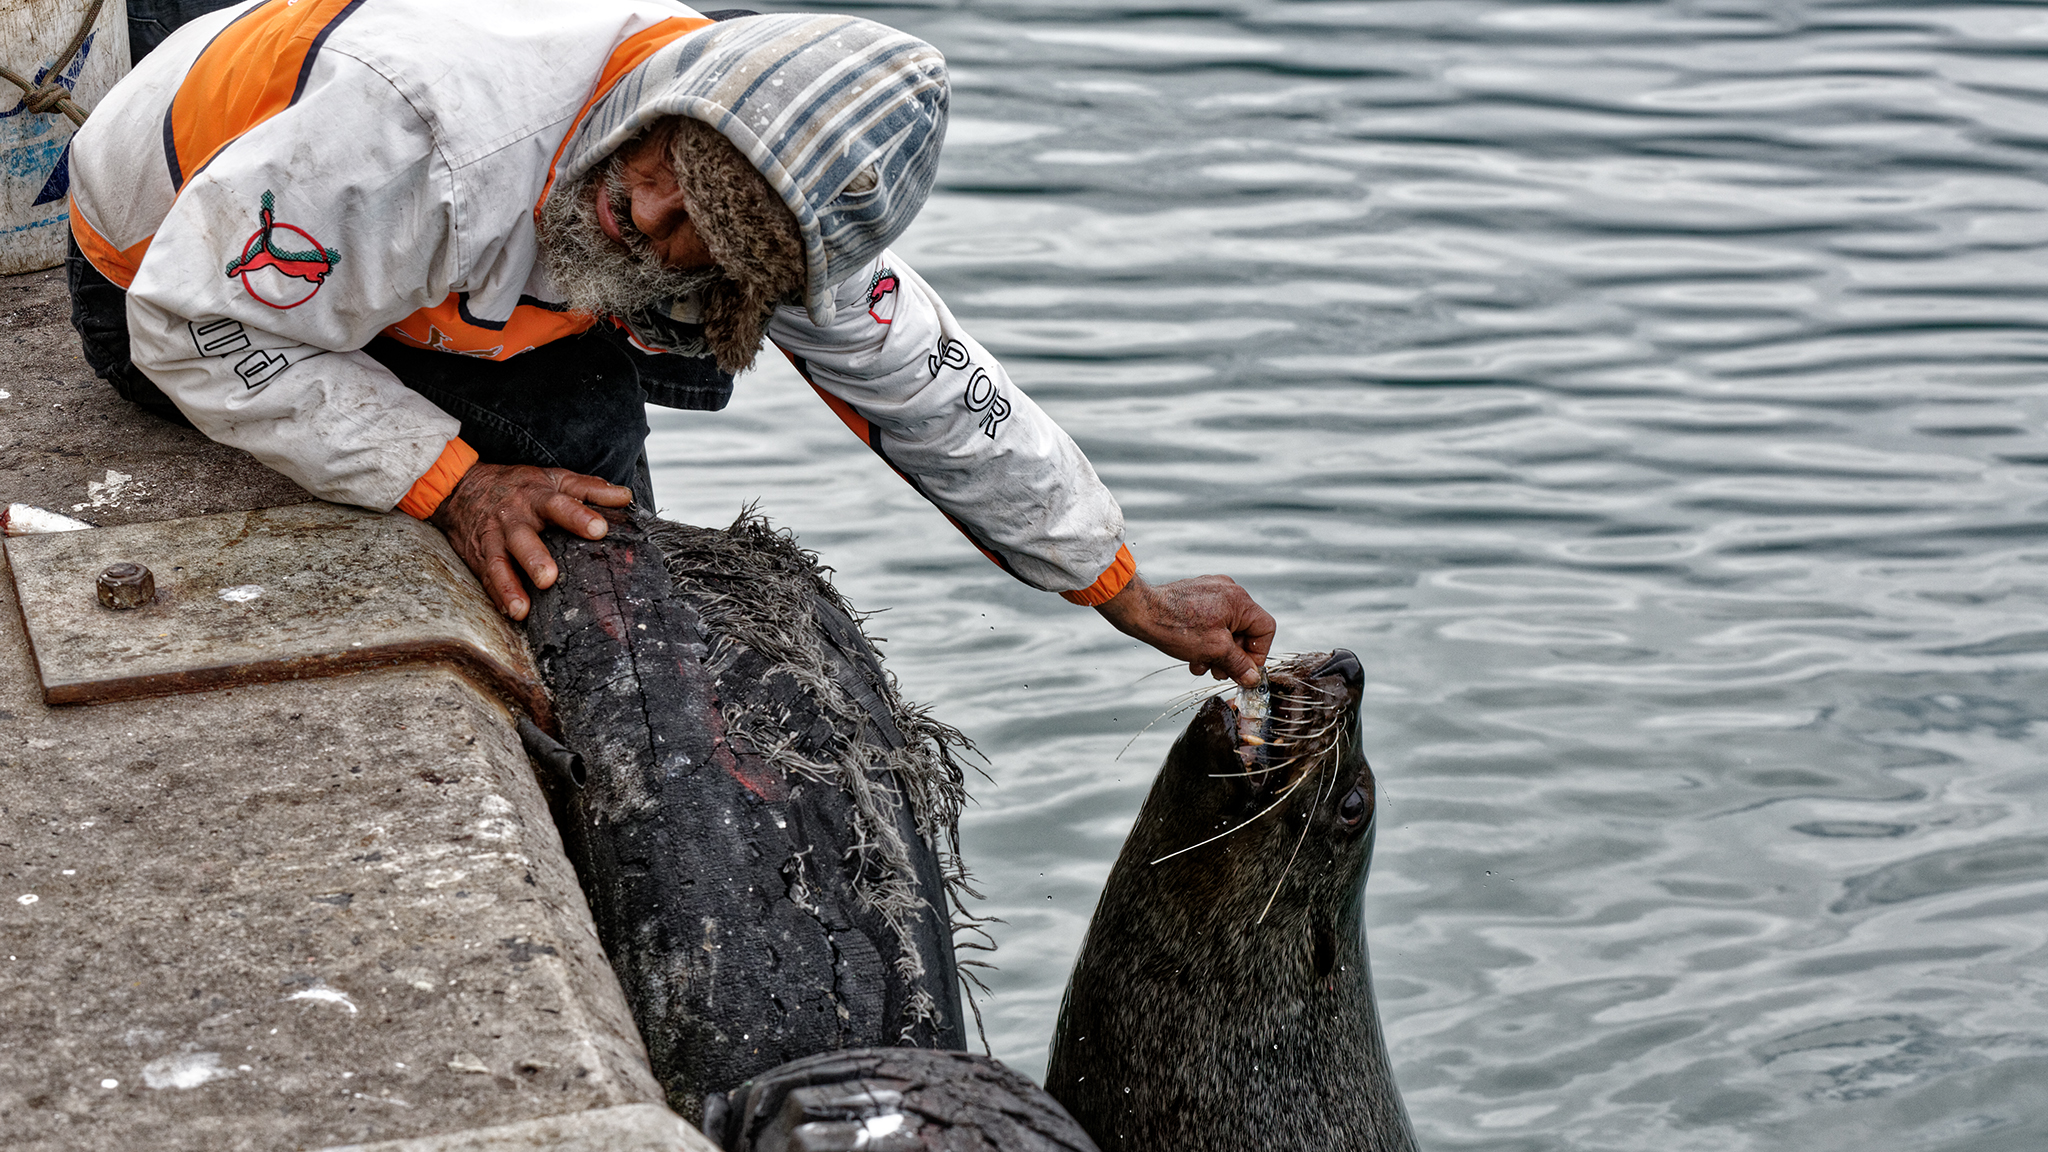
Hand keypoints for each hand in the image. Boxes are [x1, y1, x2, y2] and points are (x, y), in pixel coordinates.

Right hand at [428, 463, 633, 619]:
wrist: (463, 486)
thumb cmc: (520, 486)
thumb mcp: (555, 479)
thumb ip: (590, 489)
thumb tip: (625, 497)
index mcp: (536, 497)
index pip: (559, 505)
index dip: (578, 516)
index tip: (599, 529)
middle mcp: (512, 518)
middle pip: (522, 538)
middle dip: (534, 558)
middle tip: (549, 578)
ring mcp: (492, 539)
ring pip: (498, 563)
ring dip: (509, 587)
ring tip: (521, 610)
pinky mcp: (478, 557)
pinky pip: (486, 578)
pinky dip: (496, 596)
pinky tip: (509, 613)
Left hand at [1094, 573, 1275, 686]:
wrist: (1141, 611)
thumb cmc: (1176, 626)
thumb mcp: (1214, 651)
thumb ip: (1238, 664)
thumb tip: (1252, 677)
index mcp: (1239, 600)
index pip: (1265, 629)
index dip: (1258, 653)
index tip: (1245, 670)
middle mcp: (1229, 591)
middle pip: (1245, 631)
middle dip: (1233, 656)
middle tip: (1219, 672)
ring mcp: (1213, 592)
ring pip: (1227, 629)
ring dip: (1217, 652)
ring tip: (1201, 665)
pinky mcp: (1198, 596)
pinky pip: (1212, 622)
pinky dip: (1206, 641)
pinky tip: (1192, 655)